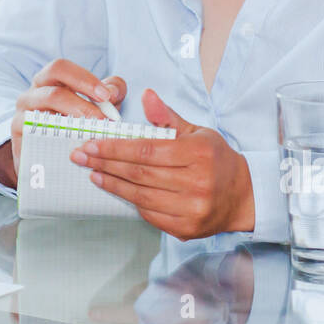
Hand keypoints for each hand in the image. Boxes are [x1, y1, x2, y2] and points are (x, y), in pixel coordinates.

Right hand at [0, 59, 125, 189]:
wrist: (51, 159)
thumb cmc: (77, 125)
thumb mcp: (97, 104)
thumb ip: (111, 92)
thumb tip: (112, 92)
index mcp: (48, 81)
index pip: (60, 68)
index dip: (83, 79)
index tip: (106, 95)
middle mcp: (31, 95)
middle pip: (51, 91)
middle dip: (81, 104)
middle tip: (103, 119)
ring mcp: (22, 117)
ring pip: (44, 116)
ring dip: (72, 125)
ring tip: (93, 134)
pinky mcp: (20, 139)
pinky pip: (36, 137)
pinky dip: (57, 140)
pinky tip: (75, 147)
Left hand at [70, 88, 253, 239]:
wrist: (243, 196)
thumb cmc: (216, 159)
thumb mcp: (196, 132)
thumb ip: (167, 117)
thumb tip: (146, 94)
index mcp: (198, 154)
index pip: (146, 150)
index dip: (115, 148)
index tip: (91, 143)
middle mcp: (196, 183)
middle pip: (139, 173)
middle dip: (105, 163)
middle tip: (81, 156)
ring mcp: (191, 209)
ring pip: (140, 196)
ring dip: (112, 183)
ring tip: (93, 172)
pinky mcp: (186, 229)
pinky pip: (149, 214)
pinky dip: (129, 200)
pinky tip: (115, 188)